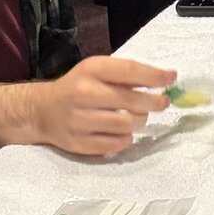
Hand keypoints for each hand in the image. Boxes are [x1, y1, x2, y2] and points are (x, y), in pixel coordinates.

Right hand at [34, 56, 176, 158]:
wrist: (41, 110)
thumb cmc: (77, 87)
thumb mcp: (95, 70)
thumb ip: (124, 75)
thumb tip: (163, 79)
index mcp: (91, 70)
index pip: (130, 70)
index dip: (155, 75)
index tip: (172, 78)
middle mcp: (84, 93)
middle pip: (132, 102)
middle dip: (154, 103)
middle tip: (162, 103)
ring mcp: (80, 120)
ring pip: (127, 125)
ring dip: (139, 122)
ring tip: (136, 117)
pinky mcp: (78, 143)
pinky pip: (116, 144)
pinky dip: (125, 139)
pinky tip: (121, 132)